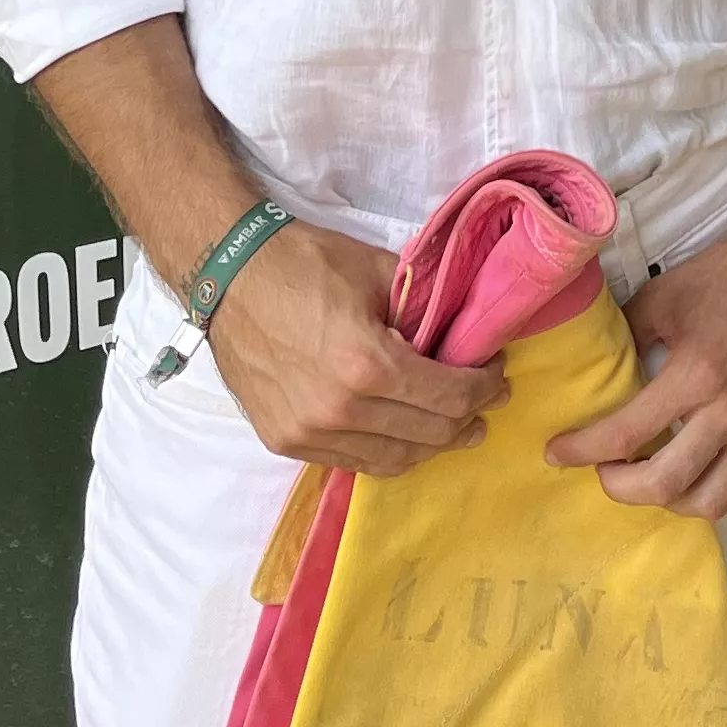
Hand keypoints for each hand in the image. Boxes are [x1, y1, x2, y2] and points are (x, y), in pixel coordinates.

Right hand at [209, 219, 505, 473]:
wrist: (229, 276)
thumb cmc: (304, 264)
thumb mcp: (378, 271)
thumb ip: (423, 308)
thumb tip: (462, 331)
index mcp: (367, 365)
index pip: (449, 397)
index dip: (484, 388)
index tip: (497, 374)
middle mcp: (339, 411)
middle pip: (429, 434)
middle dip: (468, 418)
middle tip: (486, 400)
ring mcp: (309, 434)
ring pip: (393, 460)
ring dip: (431, 445)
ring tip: (454, 427)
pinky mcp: (285, 443)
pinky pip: (353, 462)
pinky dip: (387, 452)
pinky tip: (404, 434)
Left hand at [544, 230, 726, 517]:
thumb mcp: (667, 295)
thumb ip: (630, 337)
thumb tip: (606, 371)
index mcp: (700, 371)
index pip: (628, 433)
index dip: (583, 450)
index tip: (558, 453)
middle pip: (667, 484)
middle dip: (620, 488)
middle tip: (604, 471)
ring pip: (712, 501)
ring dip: (670, 501)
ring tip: (651, 478)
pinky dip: (718, 497)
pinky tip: (699, 479)